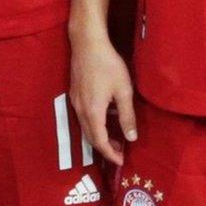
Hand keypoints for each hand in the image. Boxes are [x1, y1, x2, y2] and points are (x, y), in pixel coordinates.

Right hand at [71, 29, 137, 164]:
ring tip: (115, 138)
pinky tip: (106, 118)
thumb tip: (131, 138)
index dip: (110, 154)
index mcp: (92, 111)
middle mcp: (80, 109)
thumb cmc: (108, 66)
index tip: (121, 161)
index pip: (99, 141)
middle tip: (120, 152)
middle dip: (104, 147)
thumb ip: (127, 116)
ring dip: (99, 136)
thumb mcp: (123, 91)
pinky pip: (83, 116)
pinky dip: (94, 125)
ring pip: (85, 126)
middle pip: (90, 136)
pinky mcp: (74, 93)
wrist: (87, 43)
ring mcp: (75, 100)